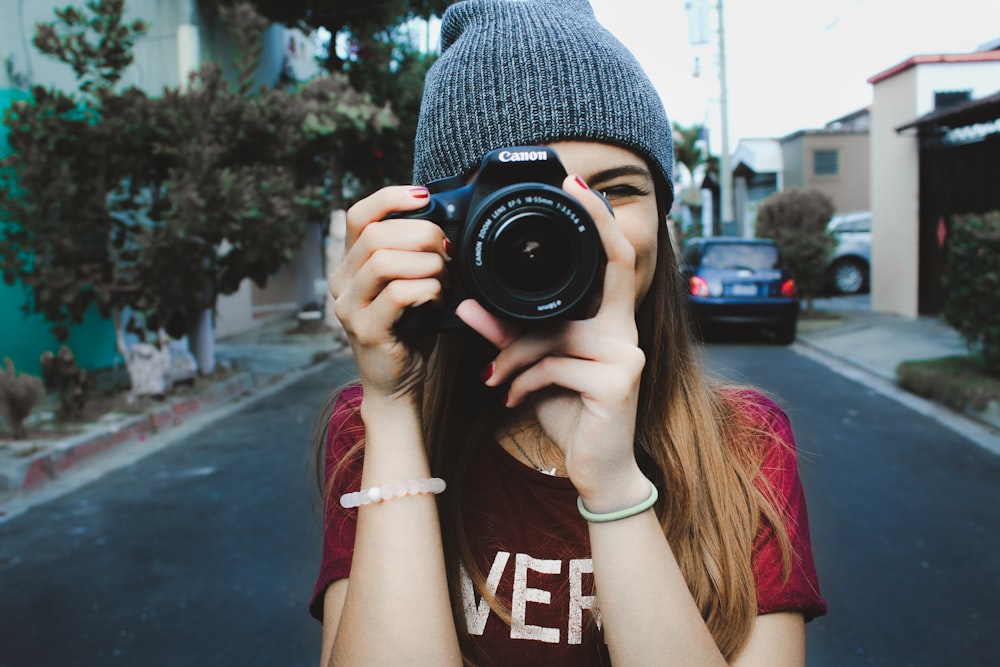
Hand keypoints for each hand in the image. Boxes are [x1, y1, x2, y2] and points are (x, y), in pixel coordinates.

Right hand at [328, 186, 450, 402]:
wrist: (396, 383)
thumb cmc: (408, 331)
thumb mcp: (407, 283)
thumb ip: (411, 253)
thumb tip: (441, 218)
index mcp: (349, 265)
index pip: (358, 215)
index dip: (390, 198)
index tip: (423, 196)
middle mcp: (341, 283)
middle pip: (376, 235)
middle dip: (422, 235)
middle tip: (448, 252)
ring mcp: (349, 307)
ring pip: (385, 261)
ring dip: (427, 265)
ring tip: (443, 279)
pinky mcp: (366, 330)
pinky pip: (399, 294)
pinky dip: (427, 289)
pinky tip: (437, 299)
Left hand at [457, 174, 648, 503]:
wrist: (598, 470)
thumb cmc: (571, 412)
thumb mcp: (534, 368)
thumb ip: (506, 335)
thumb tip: (466, 305)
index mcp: (610, 320)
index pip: (614, 257)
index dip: (599, 217)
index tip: (575, 182)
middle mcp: (625, 331)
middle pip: (600, 274)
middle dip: (579, 239)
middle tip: (551, 209)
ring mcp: (625, 356)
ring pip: (554, 332)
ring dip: (513, 355)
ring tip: (493, 378)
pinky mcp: (616, 383)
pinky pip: (553, 366)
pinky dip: (522, 382)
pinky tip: (510, 400)